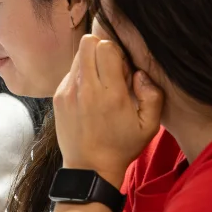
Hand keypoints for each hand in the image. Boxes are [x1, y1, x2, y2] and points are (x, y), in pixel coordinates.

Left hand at [53, 34, 162, 186]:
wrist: (88, 169)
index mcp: (110, 94)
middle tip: (110, 71)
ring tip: (100, 85)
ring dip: (90, 62)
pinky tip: (88, 97)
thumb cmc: (121, 147)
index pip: (107, 47)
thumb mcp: (149, 126)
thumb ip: (153, 95)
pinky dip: (80, 77)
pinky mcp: (58, 97)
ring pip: (78, 55)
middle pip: (88, 42)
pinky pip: (70, 72)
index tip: (122, 72)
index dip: (117, 53)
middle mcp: (86, 89)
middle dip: (101, 50)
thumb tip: (140, 73)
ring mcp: (68, 92)